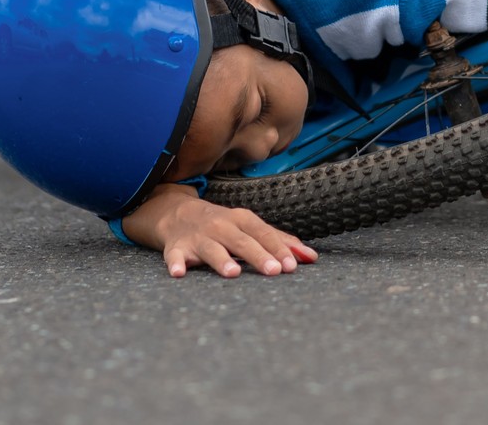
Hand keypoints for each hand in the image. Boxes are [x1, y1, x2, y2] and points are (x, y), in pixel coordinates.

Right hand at [120, 184, 318, 278]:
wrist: (176, 214)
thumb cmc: (223, 226)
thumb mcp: (250, 227)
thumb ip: (279, 242)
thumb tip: (311, 257)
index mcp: (241, 220)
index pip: (263, 233)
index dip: (278, 248)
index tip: (291, 266)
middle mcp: (221, 226)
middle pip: (242, 241)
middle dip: (258, 255)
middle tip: (274, 271)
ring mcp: (198, 237)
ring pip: (211, 249)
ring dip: (222, 260)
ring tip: (233, 273)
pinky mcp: (177, 248)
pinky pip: (175, 256)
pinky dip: (176, 263)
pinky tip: (179, 272)